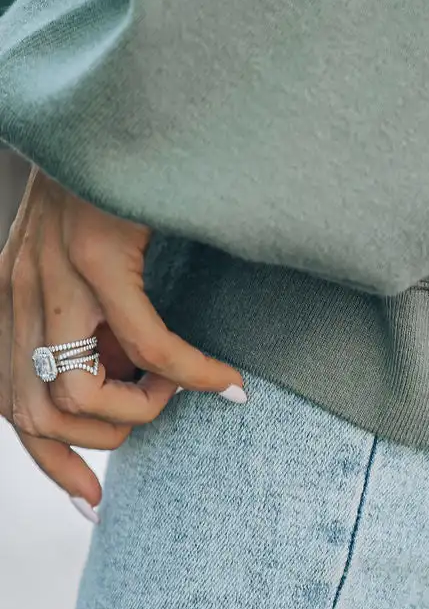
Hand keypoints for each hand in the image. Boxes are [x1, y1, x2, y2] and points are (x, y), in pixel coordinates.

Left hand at [0, 166, 245, 514]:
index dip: (49, 464)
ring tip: (187, 386)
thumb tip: (129, 372)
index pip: (9, 405)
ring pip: (76, 394)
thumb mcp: (92, 259)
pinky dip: (191, 375)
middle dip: (105, 438)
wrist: (121, 110)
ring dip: (141, 409)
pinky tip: (226, 378)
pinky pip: (147, 347)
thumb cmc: (122, 186)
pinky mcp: (98, 257)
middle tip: (160, 415)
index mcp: (11, 295)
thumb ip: (94, 315)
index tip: (92, 499)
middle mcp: (17, 290)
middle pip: (36, 414)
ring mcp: (52, 273)